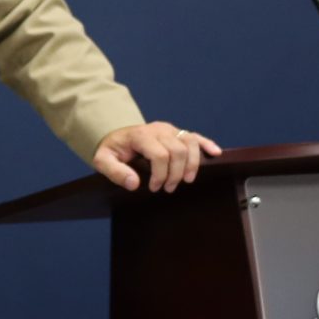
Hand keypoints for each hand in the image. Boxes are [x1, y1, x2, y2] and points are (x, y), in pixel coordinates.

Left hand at [92, 122, 222, 193]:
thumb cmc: (111, 149)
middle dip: (175, 173)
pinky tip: (215, 153)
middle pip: (178, 151)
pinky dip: (207, 144)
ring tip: (186, 180)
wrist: (116, 134)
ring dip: (192, 164)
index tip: (155, 188)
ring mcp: (170, 129)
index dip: (160, 174)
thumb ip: (114, 172)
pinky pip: (195, 136)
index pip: (159, 155)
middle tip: (168, 188)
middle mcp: (159, 129)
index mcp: (141, 135)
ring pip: (190, 144)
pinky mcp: (177, 132)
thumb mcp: (102, 160)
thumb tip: (134, 184)